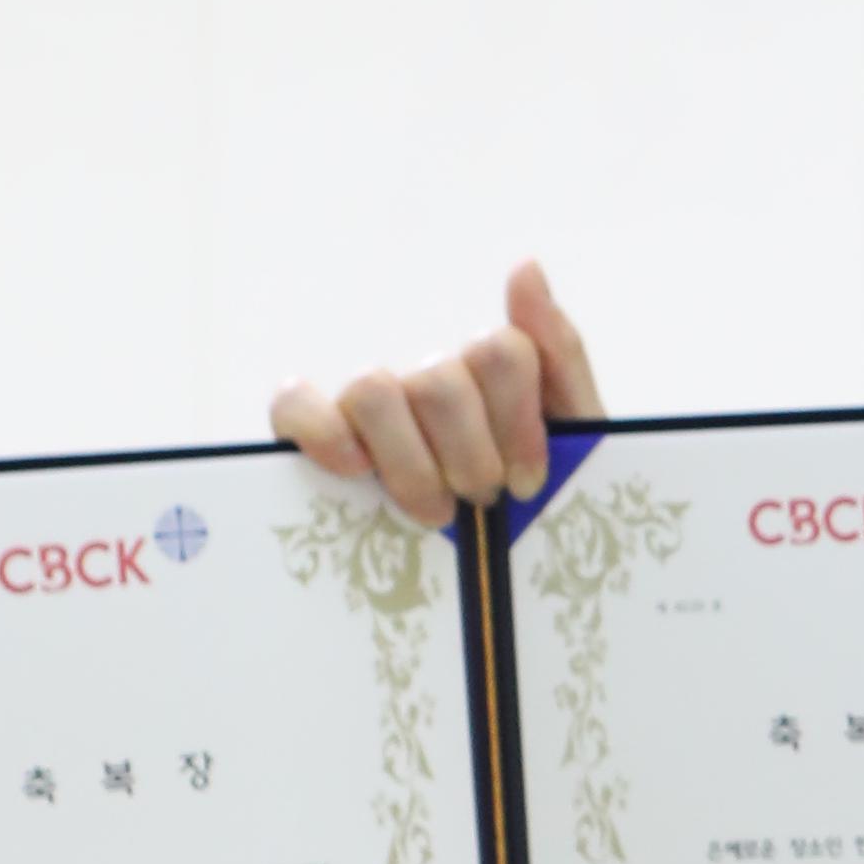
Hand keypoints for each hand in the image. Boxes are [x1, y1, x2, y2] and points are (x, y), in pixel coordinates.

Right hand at [270, 257, 604, 526]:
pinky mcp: (305, 434)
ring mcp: (365, 406)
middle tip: (481, 504)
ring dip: (409, 463)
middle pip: (440, 378)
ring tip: (432, 514)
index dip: (517, 421)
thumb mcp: (571, 444)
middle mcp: (424, 381)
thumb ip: (557, 355)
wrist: (490, 598)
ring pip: (374, 392)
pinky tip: (353, 471)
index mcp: (487, 378)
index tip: (529, 482)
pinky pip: (293, 404)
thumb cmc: (534, 515)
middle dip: (469, 455)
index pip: (499, 350)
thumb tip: (524, 265)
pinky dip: (323, 433)